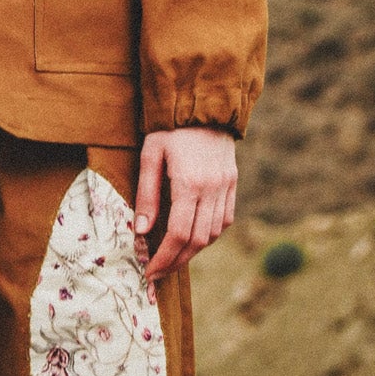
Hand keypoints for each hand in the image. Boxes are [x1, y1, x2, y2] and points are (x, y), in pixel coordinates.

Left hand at [134, 127, 237, 281]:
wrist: (203, 103)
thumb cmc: (170, 128)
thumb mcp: (150, 155)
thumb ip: (147, 194)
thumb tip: (141, 231)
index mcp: (189, 183)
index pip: (178, 234)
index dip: (164, 258)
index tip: (149, 272)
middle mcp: (212, 189)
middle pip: (197, 240)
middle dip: (176, 261)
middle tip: (158, 272)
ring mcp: (226, 187)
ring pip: (213, 234)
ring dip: (193, 251)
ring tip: (173, 257)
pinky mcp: (233, 183)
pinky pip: (225, 220)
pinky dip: (209, 234)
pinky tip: (194, 237)